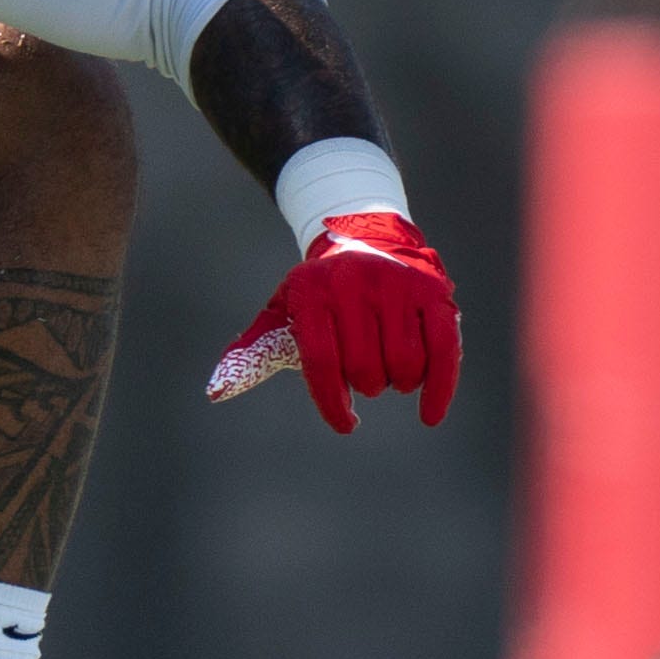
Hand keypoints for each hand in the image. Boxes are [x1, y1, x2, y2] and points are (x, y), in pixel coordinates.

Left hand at [207, 211, 460, 433]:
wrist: (363, 233)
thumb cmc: (318, 291)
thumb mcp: (282, 312)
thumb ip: (251, 352)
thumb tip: (215, 391)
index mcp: (312, 291)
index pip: (322, 363)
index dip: (333, 403)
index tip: (346, 425)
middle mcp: (355, 283)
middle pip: (364, 369)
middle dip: (366, 385)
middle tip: (365, 375)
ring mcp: (397, 285)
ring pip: (403, 366)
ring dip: (397, 384)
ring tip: (389, 371)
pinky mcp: (433, 292)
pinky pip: (444, 352)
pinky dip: (438, 390)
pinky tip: (428, 416)